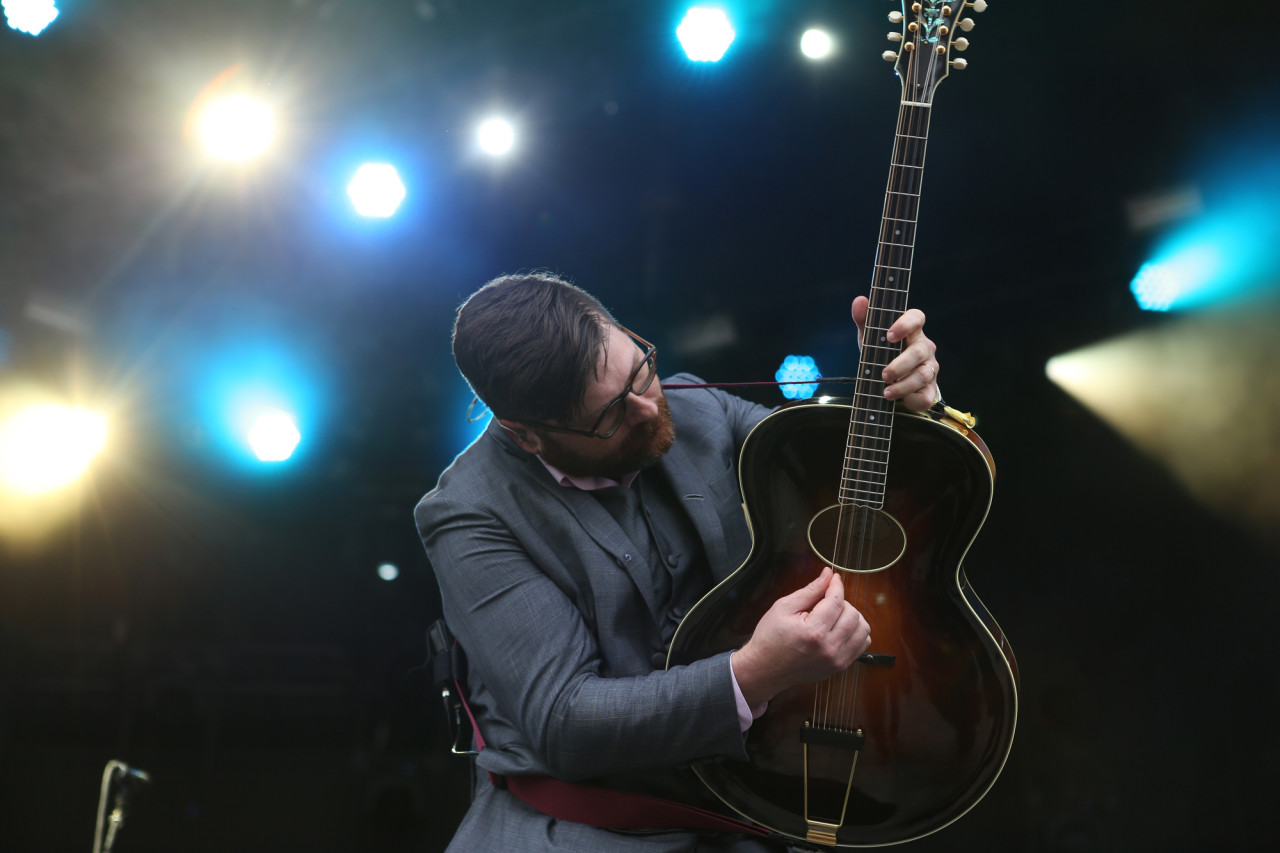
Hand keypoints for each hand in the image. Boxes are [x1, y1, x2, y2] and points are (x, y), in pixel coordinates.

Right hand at [731, 567, 870, 706]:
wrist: (764, 669)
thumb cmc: (770, 638)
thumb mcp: (784, 607)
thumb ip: (810, 590)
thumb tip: (828, 574)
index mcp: (813, 632)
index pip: (837, 601)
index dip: (836, 585)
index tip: (833, 579)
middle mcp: (829, 648)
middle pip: (853, 614)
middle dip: (842, 601)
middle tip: (826, 602)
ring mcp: (836, 660)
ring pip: (863, 629)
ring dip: (852, 617)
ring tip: (834, 616)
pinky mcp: (840, 667)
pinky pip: (862, 644)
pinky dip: (855, 632)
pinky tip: (839, 629)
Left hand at [851, 295, 939, 411]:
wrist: (890, 380)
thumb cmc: (881, 352)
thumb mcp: (870, 336)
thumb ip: (864, 319)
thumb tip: (859, 300)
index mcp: (911, 330)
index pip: (917, 317)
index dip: (905, 324)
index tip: (889, 335)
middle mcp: (924, 347)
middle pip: (918, 352)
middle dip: (900, 365)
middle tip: (884, 375)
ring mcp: (930, 368)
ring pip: (923, 375)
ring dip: (903, 386)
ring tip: (886, 393)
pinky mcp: (930, 389)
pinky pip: (926, 396)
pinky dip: (913, 400)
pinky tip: (902, 401)